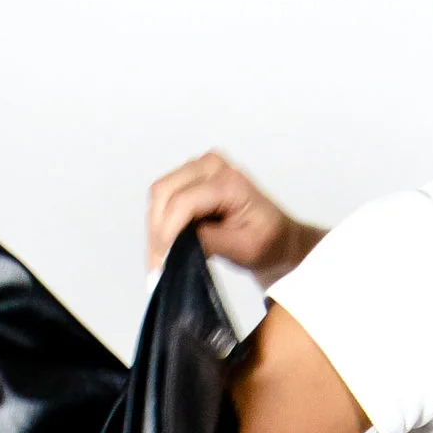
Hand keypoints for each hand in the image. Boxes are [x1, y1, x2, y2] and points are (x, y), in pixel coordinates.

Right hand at [145, 152, 320, 281]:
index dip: (168, 233)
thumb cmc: (268, 241)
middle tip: (157, 265)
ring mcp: (198, 169)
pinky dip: (160, 224)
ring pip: (159, 195)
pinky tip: (164, 248)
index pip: (184, 201)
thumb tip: (177, 245)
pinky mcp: (190, 179)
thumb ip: (209, 242)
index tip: (162, 262)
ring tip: (160, 260)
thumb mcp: (243, 248)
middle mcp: (211, 166)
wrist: (277, 237)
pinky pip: (164, 198)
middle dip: (157, 232)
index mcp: (229, 181)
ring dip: (155, 229)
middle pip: (164, 192)